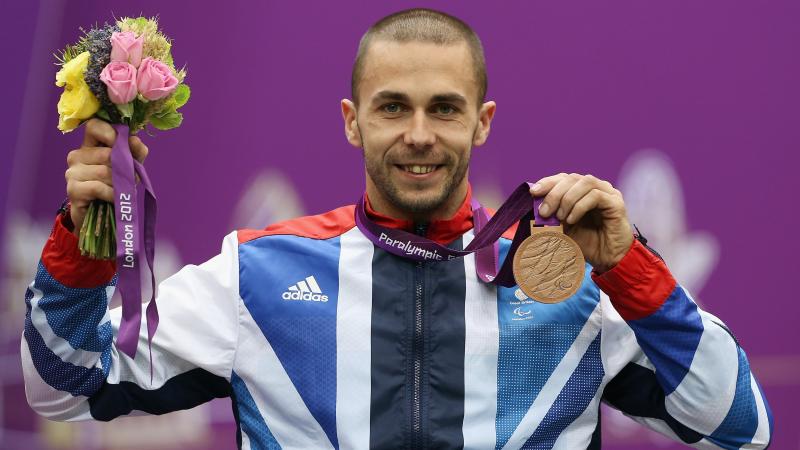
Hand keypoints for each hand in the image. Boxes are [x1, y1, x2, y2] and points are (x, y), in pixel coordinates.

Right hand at [65, 119, 148, 235]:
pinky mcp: (73, 189)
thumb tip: (135, 140)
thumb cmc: (116, 187)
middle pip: (107, 153)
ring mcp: (72, 172)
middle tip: (128, 179)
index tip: (124, 145)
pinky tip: (113, 198)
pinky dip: (112, 193)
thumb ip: (135, 152)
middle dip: (123, 168)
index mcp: (89, 145)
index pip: (94, 126)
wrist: (103, 217)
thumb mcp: (130, 167)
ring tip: (120, 190)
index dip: (111, 133)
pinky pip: (98, 187)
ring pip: (104, 171)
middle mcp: (77, 155)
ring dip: (119, 183)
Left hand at [531, 173, 633, 272]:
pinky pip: (595, 196)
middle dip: (554, 193)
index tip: (533, 192)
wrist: (607, 259)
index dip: (548, 182)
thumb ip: (551, 215)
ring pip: (584, 182)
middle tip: (544, 212)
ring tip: (560, 217)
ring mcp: (608, 193)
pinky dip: (579, 206)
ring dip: (567, 199)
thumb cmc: (586, 243)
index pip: (564, 178)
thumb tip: (534, 207)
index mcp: (582, 191)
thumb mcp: (563, 228)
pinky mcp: (616, 203)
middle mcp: (596, 187)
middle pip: (572, 178)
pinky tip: (572, 220)